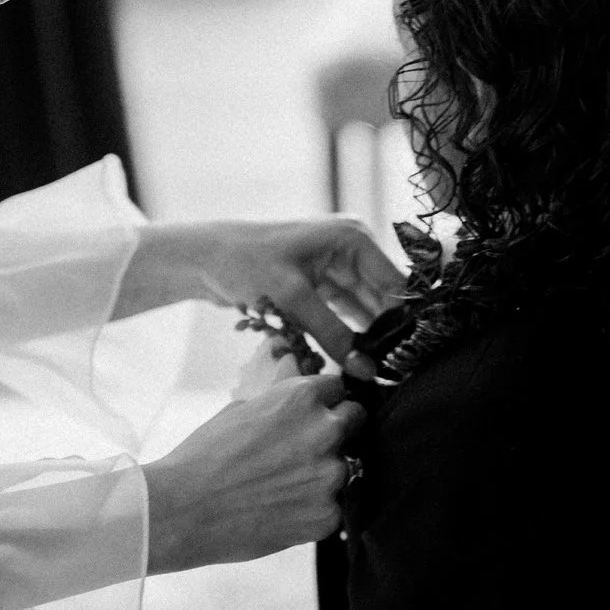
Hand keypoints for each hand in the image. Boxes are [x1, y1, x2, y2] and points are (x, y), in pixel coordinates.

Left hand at [123, 219, 405, 373]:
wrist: (202, 258)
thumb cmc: (245, 263)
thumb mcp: (293, 299)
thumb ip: (332, 335)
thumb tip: (365, 370)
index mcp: (353, 238)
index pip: (395, 284)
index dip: (403, 320)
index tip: (407, 357)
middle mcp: (351, 249)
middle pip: (382, 298)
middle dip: (385, 333)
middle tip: (393, 371)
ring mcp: (337, 267)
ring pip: (364, 309)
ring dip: (366, 337)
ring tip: (376, 371)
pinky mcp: (321, 284)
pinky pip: (344, 313)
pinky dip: (348, 334)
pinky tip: (355, 360)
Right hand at [141, 373, 362, 574]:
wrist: (183, 510)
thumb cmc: (205, 456)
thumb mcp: (241, 409)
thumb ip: (280, 391)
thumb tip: (294, 364)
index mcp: (304, 397)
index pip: (339, 387)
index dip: (325, 399)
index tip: (314, 412)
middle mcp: (326, 431)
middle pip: (355, 420)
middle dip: (338, 428)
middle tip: (305, 447)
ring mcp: (331, 476)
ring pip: (345, 466)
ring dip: (323, 472)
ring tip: (282, 485)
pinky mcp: (328, 515)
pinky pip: (334, 505)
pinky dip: (314, 508)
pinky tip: (282, 510)